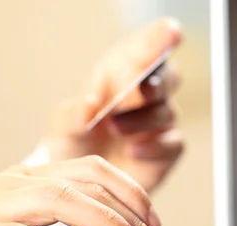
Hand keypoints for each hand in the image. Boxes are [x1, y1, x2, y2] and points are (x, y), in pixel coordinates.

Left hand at [47, 18, 183, 191]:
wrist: (78, 184)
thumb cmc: (73, 143)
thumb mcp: (64, 126)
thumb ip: (75, 112)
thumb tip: (91, 102)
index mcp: (121, 75)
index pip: (144, 49)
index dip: (159, 39)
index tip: (170, 31)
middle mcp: (145, 96)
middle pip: (167, 76)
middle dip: (158, 80)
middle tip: (143, 90)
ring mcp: (158, 123)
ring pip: (166, 111)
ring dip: (142, 119)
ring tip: (115, 128)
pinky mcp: (165, 151)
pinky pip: (172, 143)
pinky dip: (153, 147)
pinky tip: (132, 151)